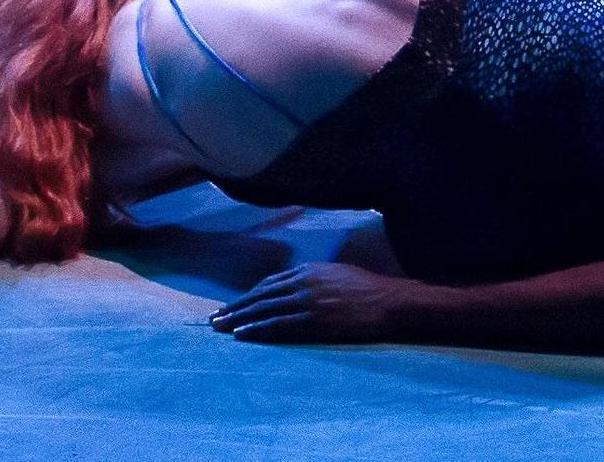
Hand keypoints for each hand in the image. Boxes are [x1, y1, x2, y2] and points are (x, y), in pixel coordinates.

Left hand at [211, 260, 429, 343]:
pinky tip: (241, 334)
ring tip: (220, 327)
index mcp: (309, 269)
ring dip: (239, 318)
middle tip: (215, 317)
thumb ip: (316, 278)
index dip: (249, 294)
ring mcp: (307, 300)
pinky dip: (257, 329)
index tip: (234, 304)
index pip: (270, 283)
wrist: (388, 301)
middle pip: (260, 295)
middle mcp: (303, 282)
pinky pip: (277, 325)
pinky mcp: (312, 320)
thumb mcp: (338, 273)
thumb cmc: (368, 288)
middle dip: (236, 306)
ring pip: (264, 309)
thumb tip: (300, 286)